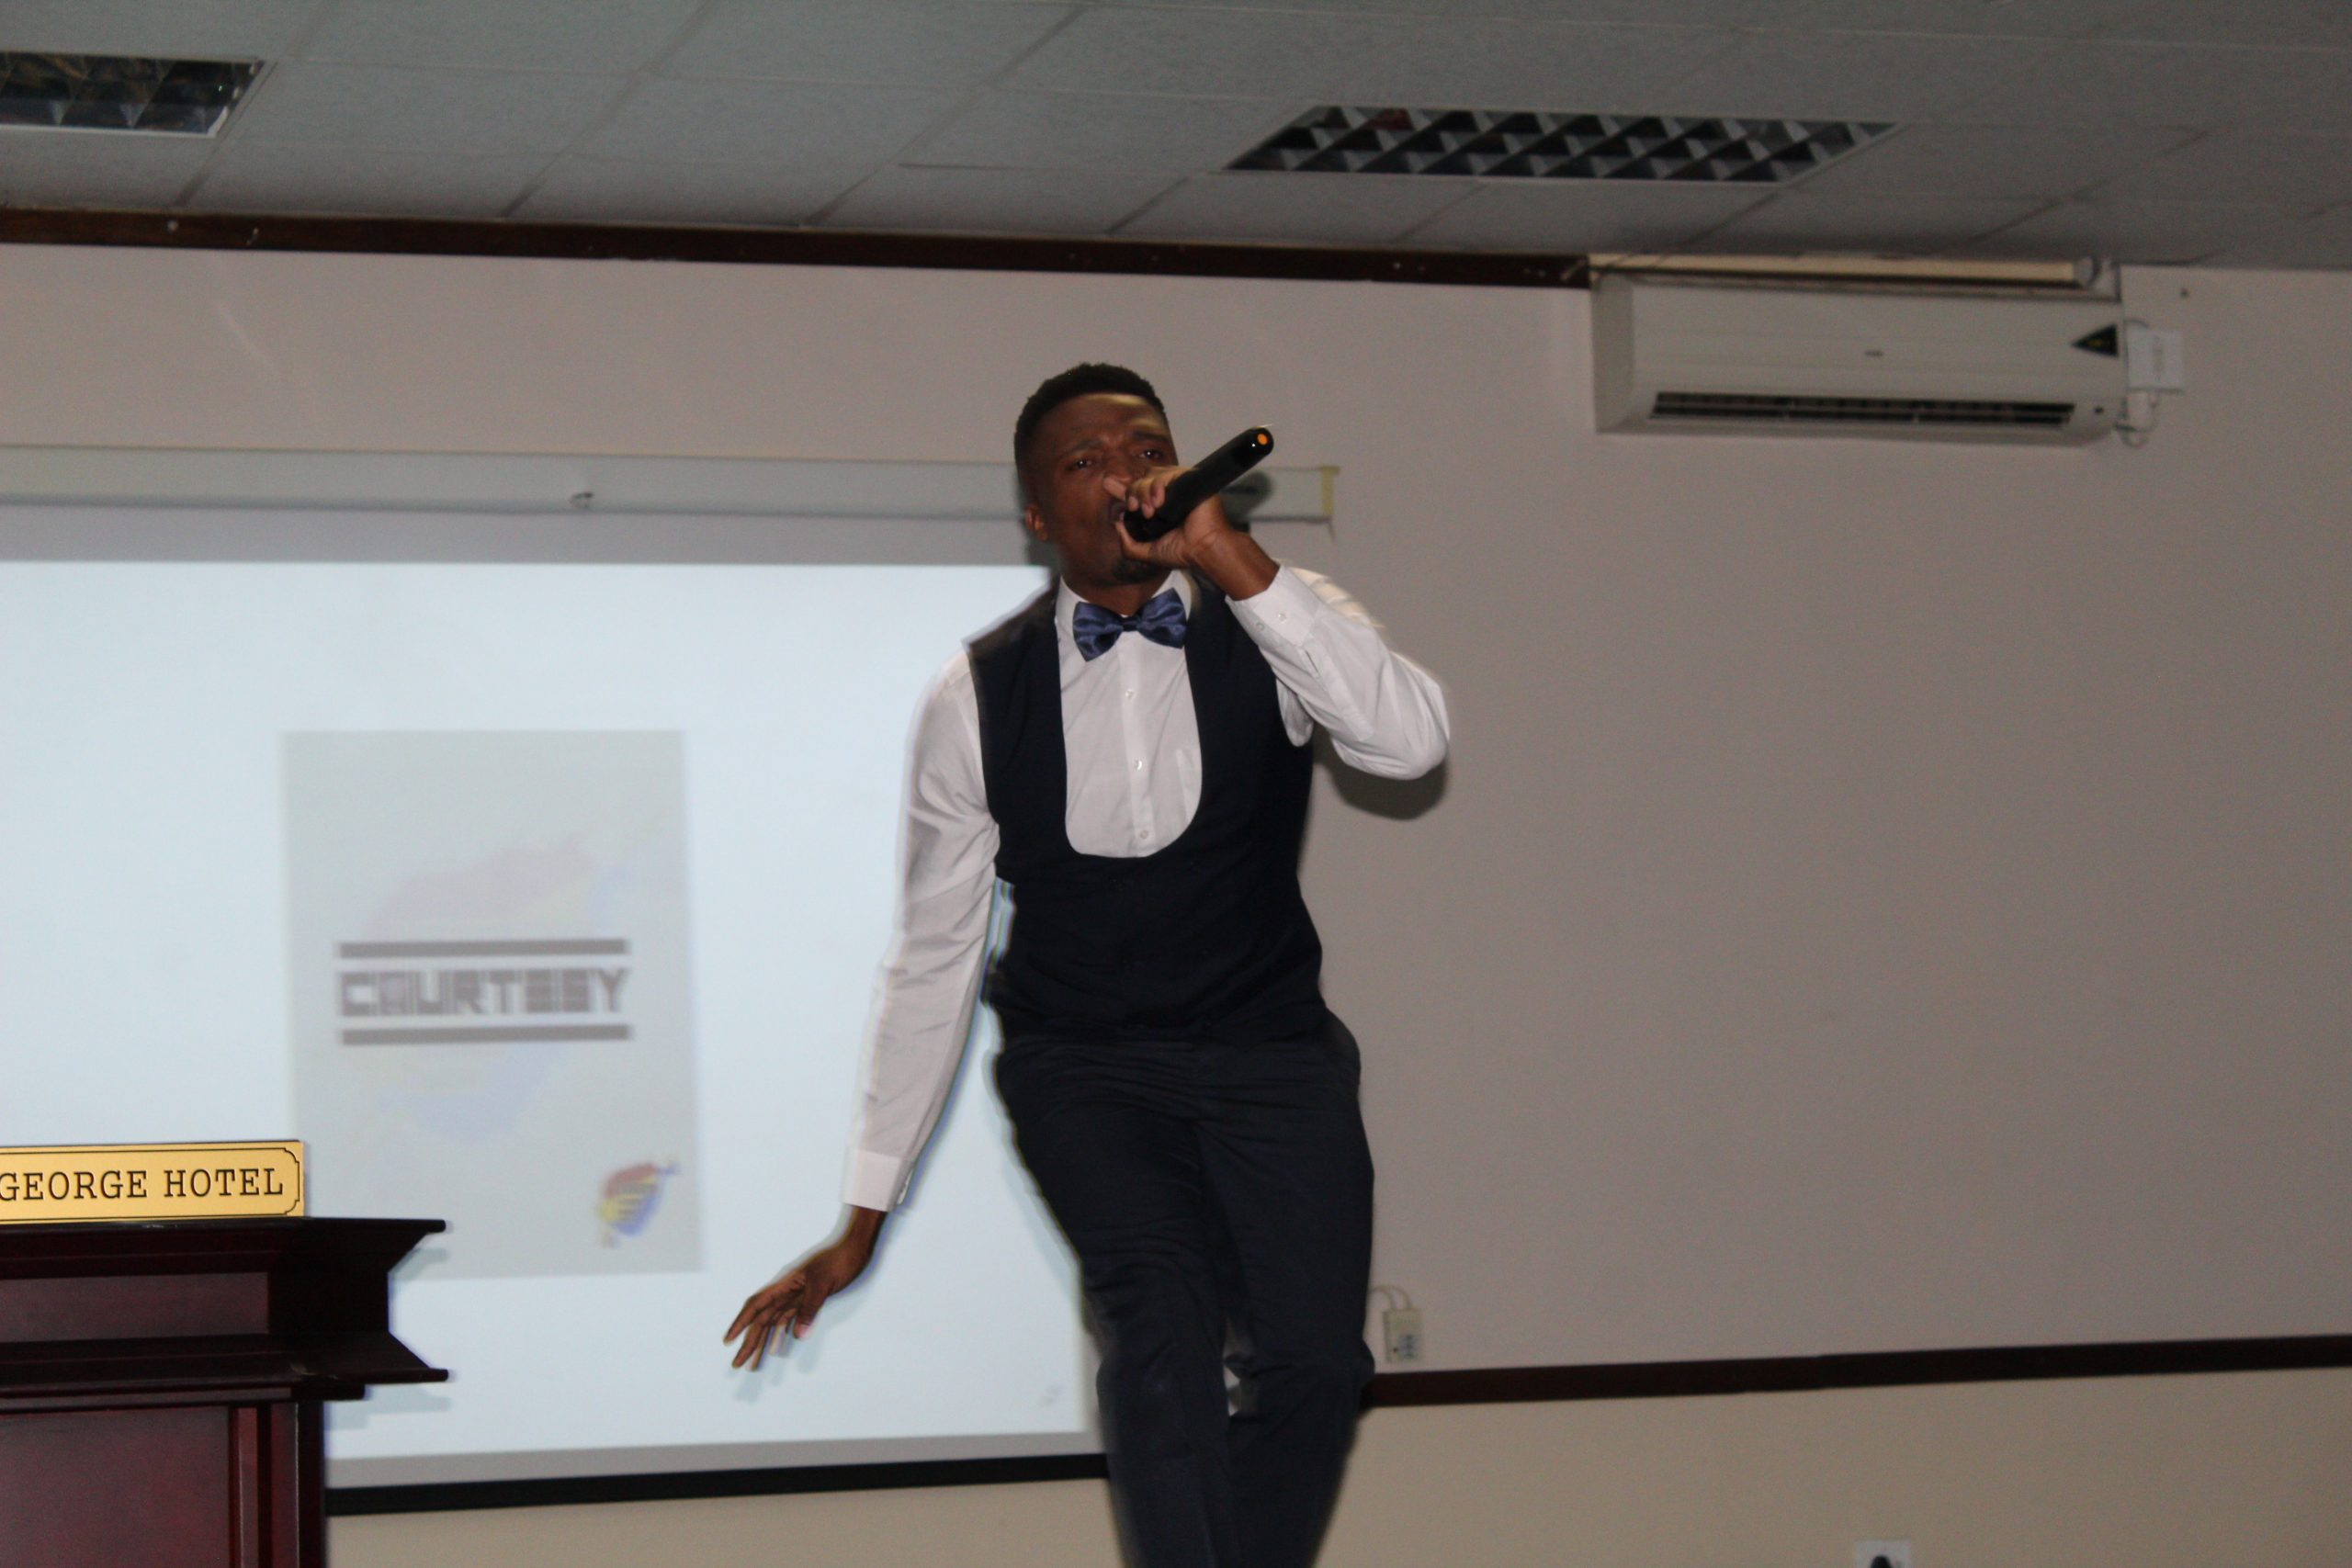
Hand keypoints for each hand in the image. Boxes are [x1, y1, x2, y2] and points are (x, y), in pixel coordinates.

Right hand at [725, 1207, 883, 1369]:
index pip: (756, 1306)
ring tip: (754, 1364)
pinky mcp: (808, 1298)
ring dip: (763, 1343)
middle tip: (738, 1365)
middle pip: (761, 1319)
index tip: (728, 1341)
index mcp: (785, 1284)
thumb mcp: (824, 1284)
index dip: (740, 1323)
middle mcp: (786, 1291)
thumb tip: (796, 1337)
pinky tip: (777, 1348)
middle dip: (749, 1342)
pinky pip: (789, 1319)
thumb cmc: (840, 1260)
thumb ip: (810, 1309)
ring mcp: (796, 1295)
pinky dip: (781, 1334)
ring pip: (773, 1322)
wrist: (856, 1247)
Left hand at [1106, 466, 1275, 599]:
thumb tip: (1116, 523)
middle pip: (1141, 481)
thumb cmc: (1181, 552)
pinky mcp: (1189, 479)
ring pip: (1152, 474)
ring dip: (1144, 491)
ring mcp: (1178, 486)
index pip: (1137, 492)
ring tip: (1149, 510)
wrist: (1202, 549)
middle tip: (1135, 509)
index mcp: (1158, 508)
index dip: (1121, 488)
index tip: (1107, 483)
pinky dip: (1158, 484)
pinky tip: (1158, 501)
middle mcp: (1167, 495)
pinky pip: (1168, 472)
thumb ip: (1128, 543)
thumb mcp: (1147, 552)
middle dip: (1132, 493)